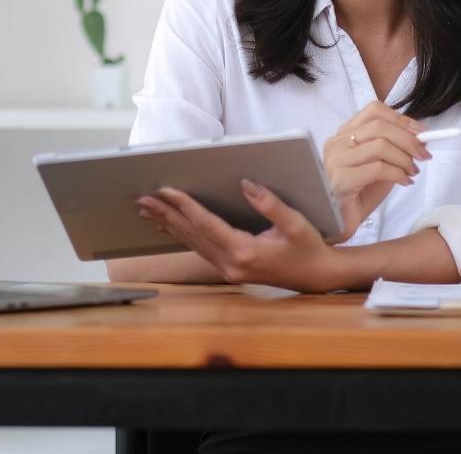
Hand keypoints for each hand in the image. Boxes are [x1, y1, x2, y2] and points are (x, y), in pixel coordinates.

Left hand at [135, 181, 342, 292]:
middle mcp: (231, 264)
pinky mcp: (229, 269)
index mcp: (245, 252)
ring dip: (168, 224)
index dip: (184, 205)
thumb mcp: (295, 223)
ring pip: (191, 243)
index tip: (165, 190)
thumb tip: (245, 183)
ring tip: (147, 209)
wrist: (318, 277)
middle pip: (192, 234)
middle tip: (142, 198)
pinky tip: (169, 225)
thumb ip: (270, 203)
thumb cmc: (309, 248)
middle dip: (166, 214)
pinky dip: (182, 234)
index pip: (206, 224)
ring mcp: (228, 269)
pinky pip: (199, 249)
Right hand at [321, 102, 431, 236]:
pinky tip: (404, 182)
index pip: (374, 111)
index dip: (402, 119)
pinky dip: (398, 174)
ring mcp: (335, 160)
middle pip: (380, 126)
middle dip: (408, 139)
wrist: (338, 224)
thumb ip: (394, 150)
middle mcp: (336, 142)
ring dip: (405, 159)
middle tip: (424, 155)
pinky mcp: (340, 179)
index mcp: (344, 134)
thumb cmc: (358, 195)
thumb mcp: (380, 167)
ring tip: (412, 172)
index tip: (421, 132)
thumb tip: (421, 138)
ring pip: (380, 145)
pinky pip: (378, 168)